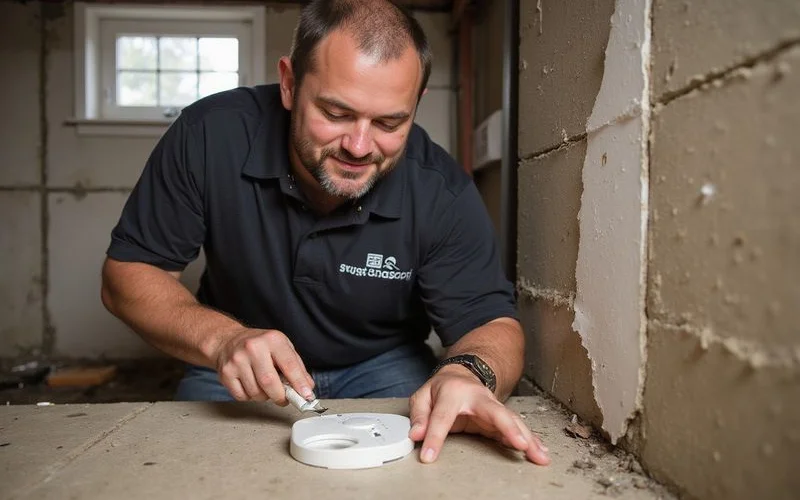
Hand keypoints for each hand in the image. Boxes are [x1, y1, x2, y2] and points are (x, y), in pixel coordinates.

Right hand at [213, 328, 313, 403]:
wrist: (228, 340)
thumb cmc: (259, 345)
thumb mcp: (282, 347)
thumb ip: (296, 366)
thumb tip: (308, 388)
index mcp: (272, 340)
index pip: (289, 365)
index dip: (299, 383)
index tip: (307, 395)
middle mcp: (253, 348)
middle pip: (270, 383)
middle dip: (280, 396)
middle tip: (284, 398)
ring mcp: (237, 360)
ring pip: (256, 393)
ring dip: (264, 396)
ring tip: (264, 385)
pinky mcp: (226, 373)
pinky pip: (242, 396)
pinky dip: (250, 397)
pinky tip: (250, 384)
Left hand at [408, 365, 549, 464]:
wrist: (462, 375)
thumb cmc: (442, 389)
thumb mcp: (423, 396)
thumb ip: (419, 415)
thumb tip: (416, 435)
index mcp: (453, 392)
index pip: (442, 417)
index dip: (435, 437)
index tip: (429, 456)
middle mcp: (478, 398)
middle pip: (496, 412)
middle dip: (509, 428)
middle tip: (520, 444)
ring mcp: (492, 407)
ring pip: (512, 421)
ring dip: (528, 438)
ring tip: (540, 456)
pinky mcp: (499, 418)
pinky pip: (516, 429)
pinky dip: (530, 441)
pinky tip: (540, 453)